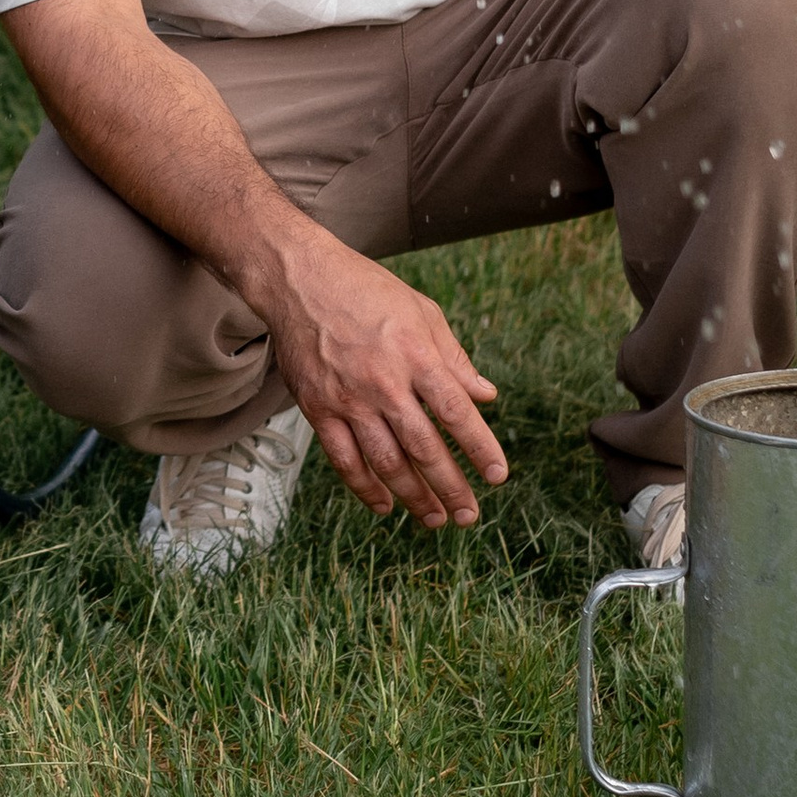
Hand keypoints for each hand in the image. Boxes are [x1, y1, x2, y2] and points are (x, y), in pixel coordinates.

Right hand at [265, 225, 508, 527]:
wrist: (298, 278)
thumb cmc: (365, 289)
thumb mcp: (422, 311)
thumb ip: (454, 357)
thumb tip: (486, 395)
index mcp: (416, 353)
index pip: (456, 412)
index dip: (479, 448)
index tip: (497, 476)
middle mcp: (384, 381)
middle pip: (424, 447)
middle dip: (451, 487)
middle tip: (469, 515)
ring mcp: (348, 398)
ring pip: (386, 461)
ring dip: (413, 496)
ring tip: (434, 518)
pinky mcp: (318, 407)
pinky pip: (344, 459)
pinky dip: (365, 488)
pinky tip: (384, 504)